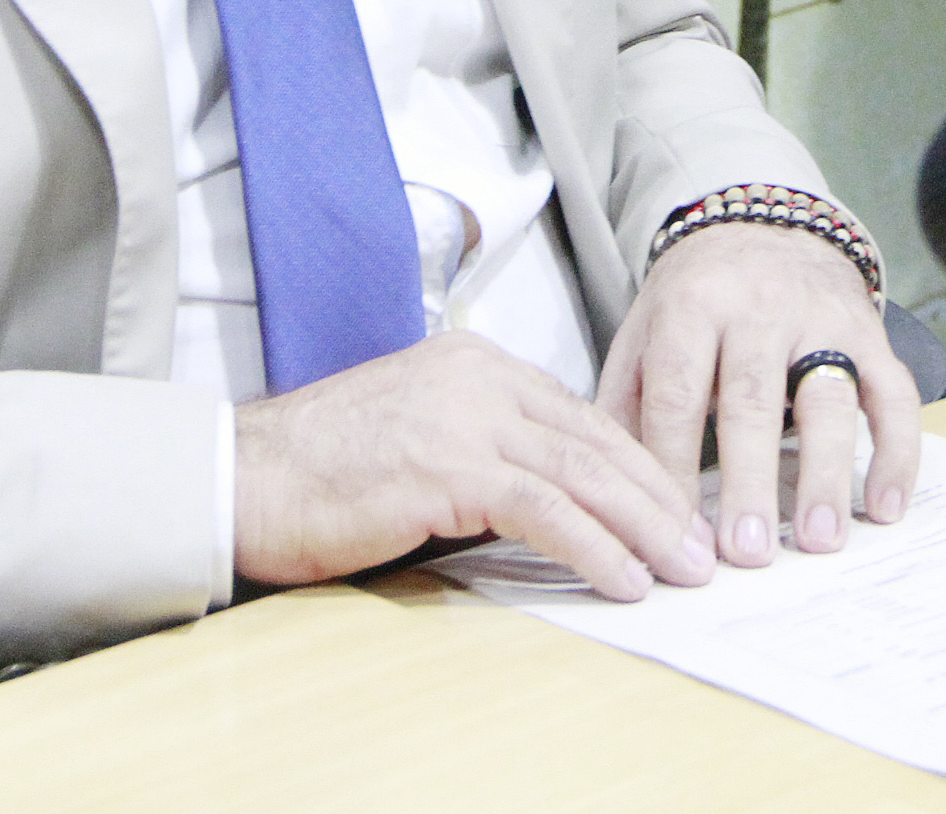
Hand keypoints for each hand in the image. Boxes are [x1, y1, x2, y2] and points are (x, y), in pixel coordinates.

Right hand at [231, 332, 712, 600]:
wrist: (242, 476)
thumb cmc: (319, 471)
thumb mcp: (418, 437)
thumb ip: (481, 448)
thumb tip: (548, 500)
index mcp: (476, 365)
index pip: (581, 417)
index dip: (638, 467)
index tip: (678, 509)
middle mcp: (481, 378)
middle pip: (596, 441)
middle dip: (659, 497)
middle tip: (703, 545)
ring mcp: (466, 417)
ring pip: (584, 474)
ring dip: (644, 528)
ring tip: (683, 569)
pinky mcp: (450, 466)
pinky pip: (545, 511)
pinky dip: (594, 548)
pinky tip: (624, 579)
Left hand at [599, 222, 922, 564]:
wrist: (762, 224)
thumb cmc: (696, 299)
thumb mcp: (644, 330)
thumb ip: (626, 403)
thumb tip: (615, 492)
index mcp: (692, 305)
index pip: (679, 393)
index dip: (675, 466)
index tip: (674, 534)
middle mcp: (760, 307)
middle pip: (753, 400)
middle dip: (750, 481)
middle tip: (747, 552)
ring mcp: (823, 319)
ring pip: (829, 398)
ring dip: (825, 474)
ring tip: (819, 541)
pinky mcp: (871, 333)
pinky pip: (895, 394)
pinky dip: (897, 452)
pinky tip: (886, 507)